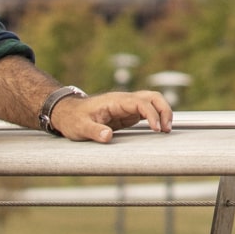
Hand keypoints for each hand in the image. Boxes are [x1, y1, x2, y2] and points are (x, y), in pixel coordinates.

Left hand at [48, 90, 173, 142]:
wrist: (67, 113)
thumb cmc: (73, 119)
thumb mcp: (80, 127)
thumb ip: (94, 131)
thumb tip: (108, 136)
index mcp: (115, 101)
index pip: (140, 102)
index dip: (151, 114)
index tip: (156, 129)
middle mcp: (124, 100)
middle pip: (152, 97)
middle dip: (164, 110)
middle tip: (167, 129)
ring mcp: (127, 106)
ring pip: (152, 102)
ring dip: (163, 113)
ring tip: (166, 130)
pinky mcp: (127, 114)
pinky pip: (147, 112)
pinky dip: (157, 118)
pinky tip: (159, 129)